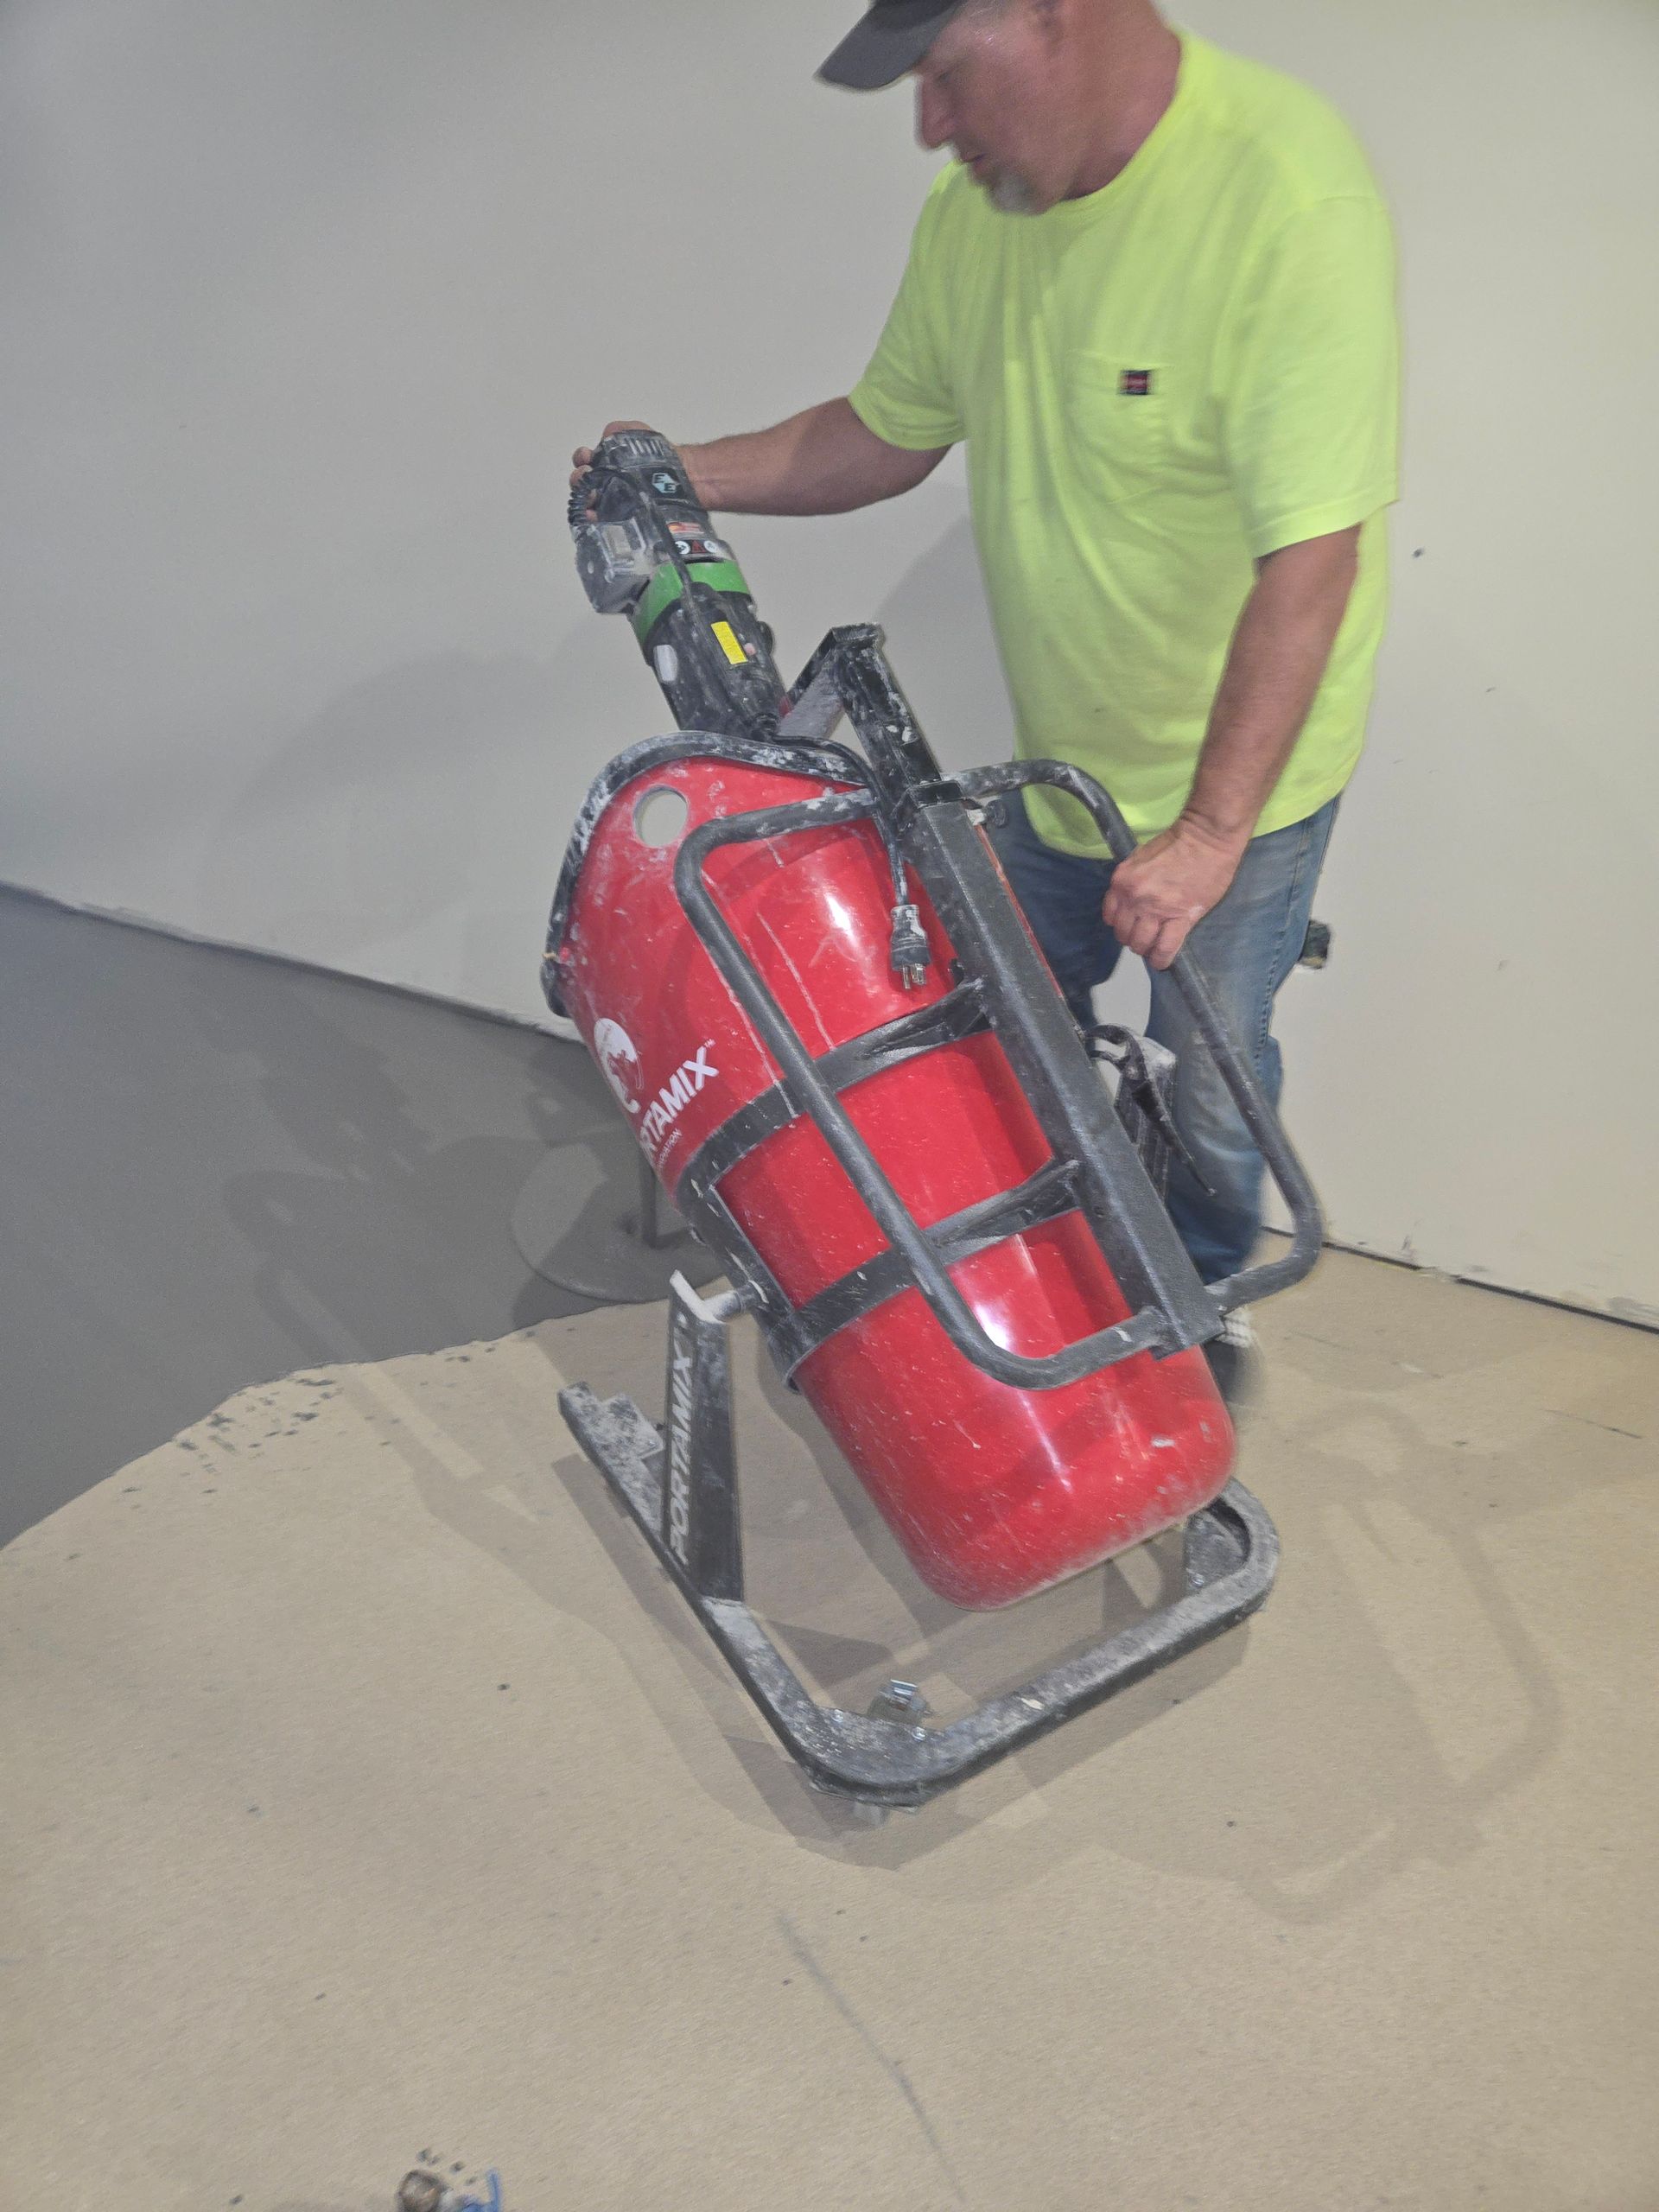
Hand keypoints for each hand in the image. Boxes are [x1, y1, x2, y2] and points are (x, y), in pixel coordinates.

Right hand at [569, 420, 658, 515]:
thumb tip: (605, 437)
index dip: (581, 459)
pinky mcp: (623, 521)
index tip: (586, 458)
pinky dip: (595, 521)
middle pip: (582, 484)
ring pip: (589, 505)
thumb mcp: (636, 431)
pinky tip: (595, 517)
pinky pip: (603, 523)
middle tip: (587, 478)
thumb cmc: (660, 455)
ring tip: (591, 500)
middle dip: (579, 480)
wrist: (685, 477)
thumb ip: (617, 431)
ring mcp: (613, 504)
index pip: (583, 462)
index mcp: (605, 462)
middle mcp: (606, 483)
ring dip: (584, 502)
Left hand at [1101, 817, 1246, 970]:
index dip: (1120, 924)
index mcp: (1122, 881)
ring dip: (1145, 949)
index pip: (1111, 916)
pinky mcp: (1180, 918)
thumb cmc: (1177, 843)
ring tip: (1153, 947)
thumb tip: (1129, 902)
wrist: (1206, 838)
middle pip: (1124, 933)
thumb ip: (1131, 881)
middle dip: (1132, 938)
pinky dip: (1161, 959)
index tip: (1130, 924)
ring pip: (1141, 943)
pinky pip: (1165, 948)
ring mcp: (1156, 910)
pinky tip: (1161, 962)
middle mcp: (1134, 898)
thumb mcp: (1139, 858)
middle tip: (1144, 936)